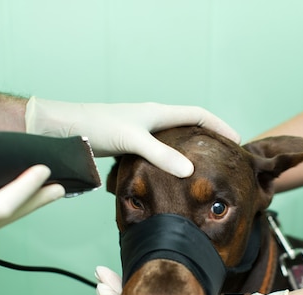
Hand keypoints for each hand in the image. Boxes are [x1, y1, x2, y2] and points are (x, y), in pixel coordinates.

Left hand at [25, 98, 240, 177]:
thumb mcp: (133, 140)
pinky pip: (159, 150)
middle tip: (223, 155)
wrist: (65, 128)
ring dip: (189, 150)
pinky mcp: (130, 143)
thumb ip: (161, 155)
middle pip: (188, 125)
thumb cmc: (98, 127)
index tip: (236, 139)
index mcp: (158, 112)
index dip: (219, 125)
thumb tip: (190, 171)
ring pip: (173, 139)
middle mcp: (152, 119)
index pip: (198, 114)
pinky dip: (170, 160)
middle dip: (208, 137)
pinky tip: (170, 174)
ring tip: (202, 167)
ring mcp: (141, 131)